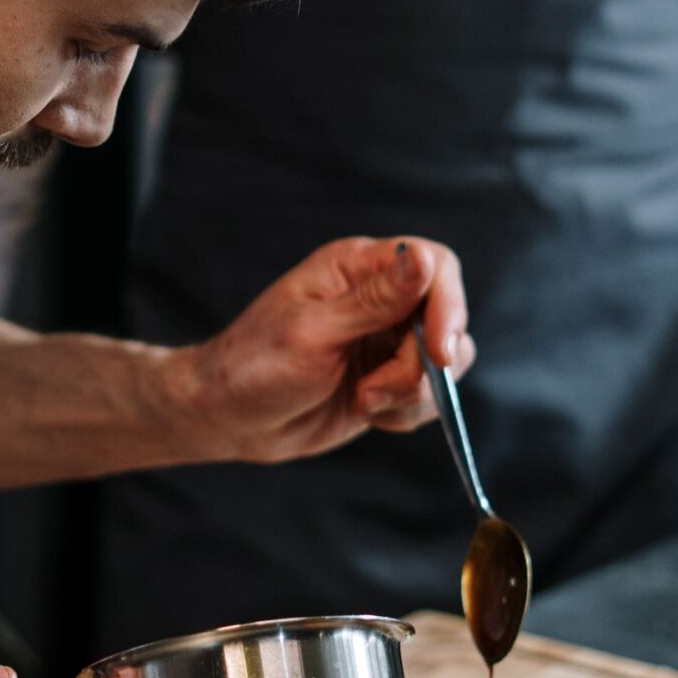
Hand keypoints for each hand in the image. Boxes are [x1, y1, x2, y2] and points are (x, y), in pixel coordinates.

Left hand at [179, 236, 474, 462]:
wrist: (229, 418)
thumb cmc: (254, 367)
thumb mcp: (312, 332)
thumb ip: (372, 302)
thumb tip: (424, 260)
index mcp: (357, 268)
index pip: (436, 265)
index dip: (448, 306)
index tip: (437, 352)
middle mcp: (380, 298)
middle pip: (446, 318)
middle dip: (422, 365)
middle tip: (376, 392)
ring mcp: (386, 340)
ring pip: (445, 362)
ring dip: (412, 392)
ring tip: (364, 402)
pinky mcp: (388, 378)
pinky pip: (428, 394)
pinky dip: (406, 412)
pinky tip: (366, 413)